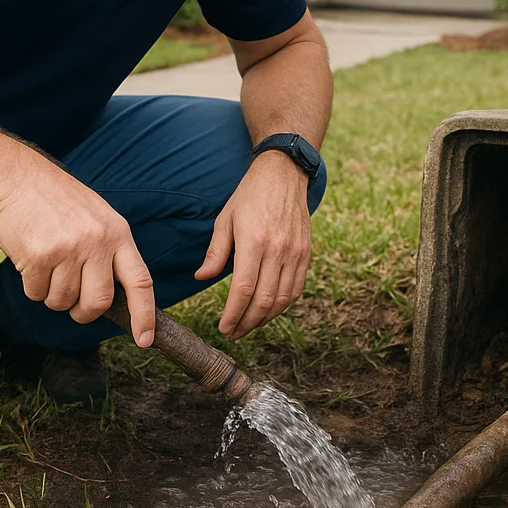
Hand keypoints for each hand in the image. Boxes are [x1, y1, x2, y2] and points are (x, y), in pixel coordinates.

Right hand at [0, 163, 155, 347]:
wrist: (20, 179)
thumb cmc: (61, 204)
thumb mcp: (99, 219)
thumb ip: (111, 254)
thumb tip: (116, 301)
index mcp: (118, 234)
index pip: (140, 282)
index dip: (144, 315)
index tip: (144, 340)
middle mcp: (97, 242)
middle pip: (99, 303)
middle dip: (83, 312)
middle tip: (73, 304)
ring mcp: (68, 249)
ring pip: (63, 302)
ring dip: (52, 294)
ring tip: (48, 264)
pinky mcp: (39, 255)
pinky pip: (36, 293)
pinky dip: (32, 285)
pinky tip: (31, 258)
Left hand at [194, 150, 311, 339]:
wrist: (284, 175)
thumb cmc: (249, 196)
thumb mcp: (225, 219)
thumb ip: (215, 252)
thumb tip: (202, 277)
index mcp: (254, 241)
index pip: (244, 289)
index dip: (233, 314)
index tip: (224, 328)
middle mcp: (278, 249)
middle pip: (264, 300)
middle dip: (247, 322)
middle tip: (234, 333)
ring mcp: (295, 252)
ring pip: (282, 299)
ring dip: (265, 318)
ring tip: (248, 325)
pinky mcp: (306, 253)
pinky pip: (296, 288)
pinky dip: (282, 304)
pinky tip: (268, 310)